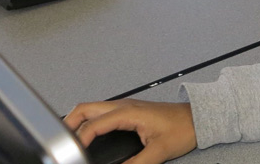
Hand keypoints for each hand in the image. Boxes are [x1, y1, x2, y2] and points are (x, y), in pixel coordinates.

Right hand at [64, 99, 196, 163]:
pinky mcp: (129, 111)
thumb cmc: (183, 128)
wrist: (197, 118)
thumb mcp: (159, 151)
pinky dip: (89, 121)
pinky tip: (89, 133)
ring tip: (71, 139)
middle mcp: (125, 105)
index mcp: (129, 112)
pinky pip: (102, 112)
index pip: (94, 124)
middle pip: (86, 108)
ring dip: (78, 121)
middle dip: (69, 123)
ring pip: (93, 108)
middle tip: (61, 142)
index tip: (74, 154)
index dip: (80, 139)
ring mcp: (126, 106)